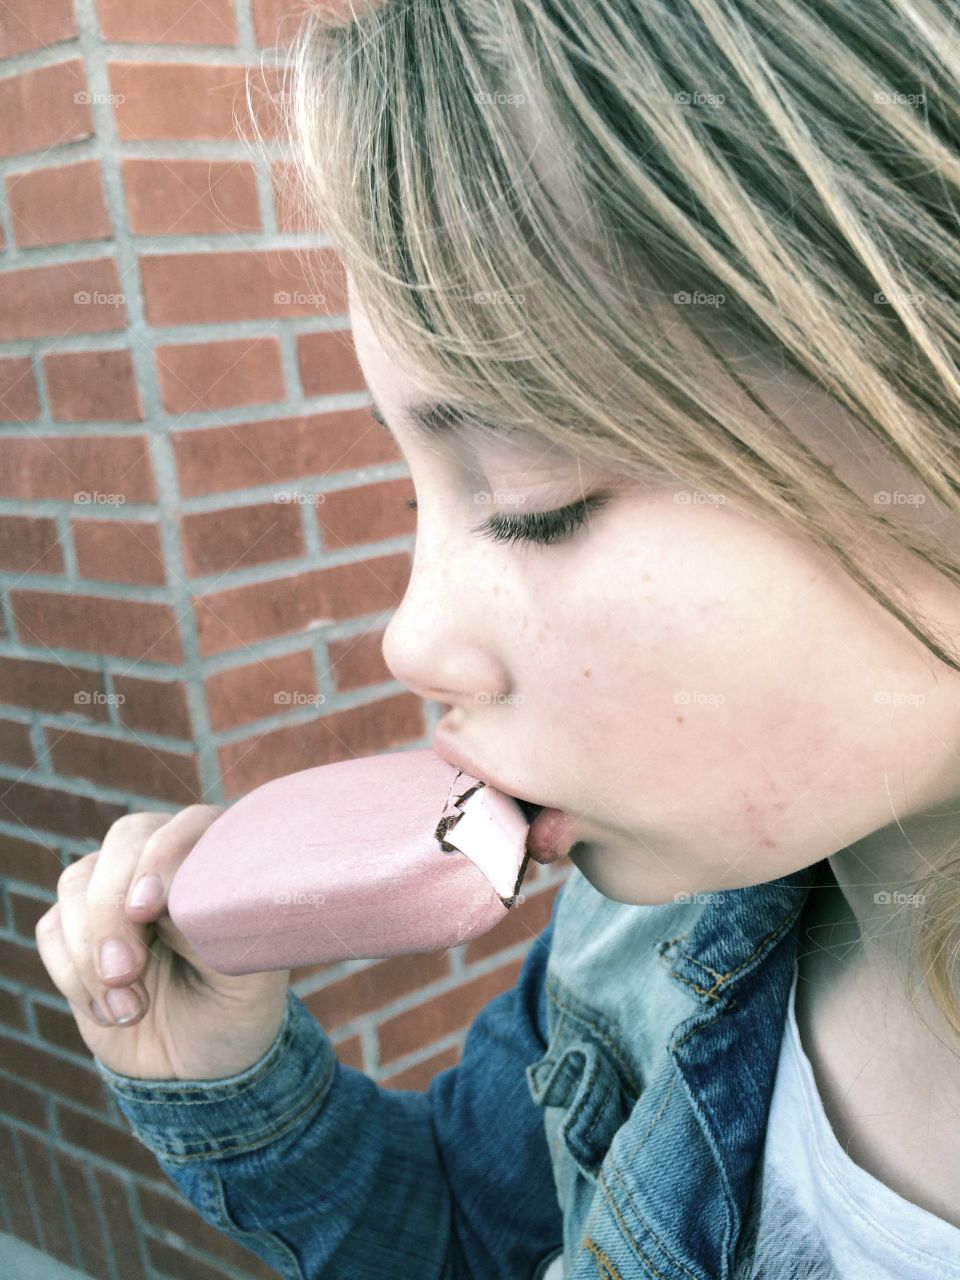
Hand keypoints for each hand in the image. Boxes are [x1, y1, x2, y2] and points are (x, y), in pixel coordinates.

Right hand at [36, 806, 291, 1080]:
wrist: (200, 1057)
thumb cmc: (236, 1003)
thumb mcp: (246, 973)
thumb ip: (213, 929)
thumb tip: (158, 903)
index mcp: (219, 854)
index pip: (189, 825)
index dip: (161, 860)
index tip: (147, 910)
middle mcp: (165, 856)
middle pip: (124, 842)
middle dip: (113, 909)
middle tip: (125, 972)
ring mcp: (115, 886)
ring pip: (78, 884)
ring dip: (92, 953)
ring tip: (131, 1009)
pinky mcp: (76, 925)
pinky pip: (53, 929)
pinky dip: (73, 976)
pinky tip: (112, 1011)